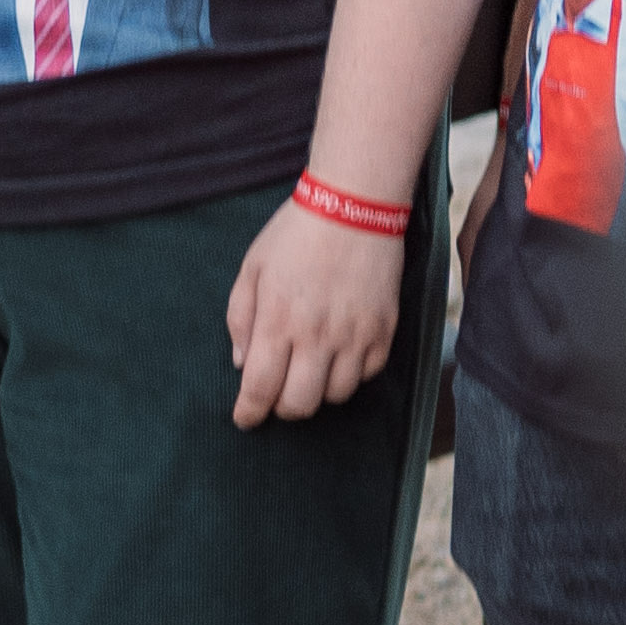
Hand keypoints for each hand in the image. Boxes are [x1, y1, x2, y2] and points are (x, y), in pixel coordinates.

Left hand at [226, 189, 403, 424]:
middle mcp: (318, 336)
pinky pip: (367, 375)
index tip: (245, 419)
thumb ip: (241, 319)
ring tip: (309, 370)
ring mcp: (355, 336)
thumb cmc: (295, 234)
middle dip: (282, 408)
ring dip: (317, 392)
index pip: (260, 388)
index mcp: (279, 320)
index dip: (249, 413)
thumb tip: (241, 362)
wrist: (355, 205)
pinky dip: (350, 375)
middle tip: (276, 394)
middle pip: (300, 404)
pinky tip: (339, 354)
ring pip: (336, 396)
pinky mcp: (384, 331)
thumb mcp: (252, 269)